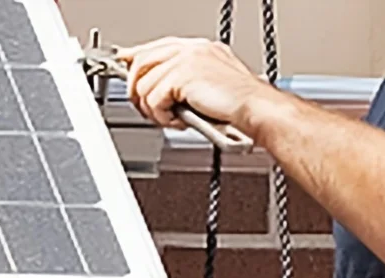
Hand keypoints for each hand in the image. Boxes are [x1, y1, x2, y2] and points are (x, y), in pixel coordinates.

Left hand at [117, 37, 278, 133]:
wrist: (257, 109)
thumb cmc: (244, 107)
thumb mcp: (215, 88)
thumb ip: (192, 84)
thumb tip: (171, 95)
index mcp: (199, 48)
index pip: (157, 47)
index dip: (136, 58)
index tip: (127, 71)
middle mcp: (191, 50)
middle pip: (142, 61)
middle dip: (136, 88)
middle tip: (145, 109)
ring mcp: (185, 61)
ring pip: (145, 83)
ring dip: (151, 108)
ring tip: (167, 120)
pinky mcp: (182, 77)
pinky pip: (154, 98)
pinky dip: (161, 115)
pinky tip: (176, 122)